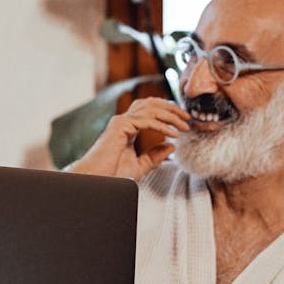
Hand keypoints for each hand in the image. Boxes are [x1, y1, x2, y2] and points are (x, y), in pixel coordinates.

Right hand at [69, 98, 190, 178]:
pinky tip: (173, 134)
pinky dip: (163, 126)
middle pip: (151, 103)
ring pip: (151, 108)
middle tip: (188, 118)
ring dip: (171, 116)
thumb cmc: (112, 175)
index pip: (150, 109)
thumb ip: (154, 156)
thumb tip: (171, 146)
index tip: (183, 120)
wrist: (95, 179)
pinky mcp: (119, 126)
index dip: (168, 111)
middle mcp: (123, 120)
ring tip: (184, 126)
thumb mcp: (140, 166)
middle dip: (172, 108)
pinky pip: (146, 120)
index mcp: (127, 127)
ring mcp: (120, 121)